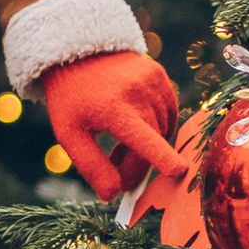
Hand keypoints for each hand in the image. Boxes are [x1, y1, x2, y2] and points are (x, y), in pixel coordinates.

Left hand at [42, 48, 183, 201]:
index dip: (161, 156)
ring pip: (163, 128)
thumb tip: (113, 195)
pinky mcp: (158, 74)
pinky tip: (137, 124)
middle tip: (119, 170)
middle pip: (153, 141)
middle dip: (138, 163)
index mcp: (113, 108)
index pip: (143, 137)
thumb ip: (92, 166)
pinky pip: (167, 110)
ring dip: (148, 145)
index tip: (179, 171)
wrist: (76, 52)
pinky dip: (157, 124)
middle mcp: (137, 92)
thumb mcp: (70, 134)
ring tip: (121, 144)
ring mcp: (151, 80)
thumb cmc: (71, 98)